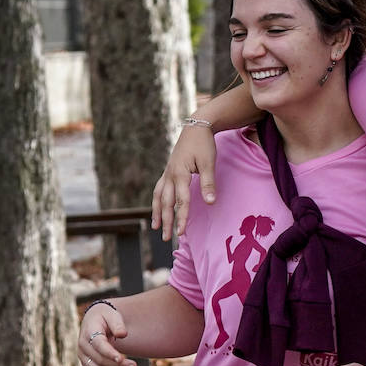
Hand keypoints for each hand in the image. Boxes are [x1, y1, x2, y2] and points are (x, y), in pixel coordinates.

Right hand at [78, 303, 136, 365]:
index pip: (99, 345)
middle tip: (134, 365)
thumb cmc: (106, 316)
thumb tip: (122, 335)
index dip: (110, 353)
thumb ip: (117, 324)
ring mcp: (84, 357)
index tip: (122, 359)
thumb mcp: (112, 315)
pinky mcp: (87, 365)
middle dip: (118, 365)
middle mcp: (83, 347)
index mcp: (88, 333)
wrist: (95, 319)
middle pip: (100, 360)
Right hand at [152, 125, 217, 239]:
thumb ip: (208, 184)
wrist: (196, 127)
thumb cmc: (204, 145)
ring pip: (159, 196)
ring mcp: (167, 172)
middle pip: (166, 202)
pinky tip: (158, 207)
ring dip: (157, 212)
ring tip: (155, 227)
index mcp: (179, 174)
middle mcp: (170, 175)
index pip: (181, 201)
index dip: (181, 218)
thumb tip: (210, 203)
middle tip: (166, 238)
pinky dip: (158, 200)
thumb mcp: (209, 163)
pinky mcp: (168, 170)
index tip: (181, 233)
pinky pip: (159, 189)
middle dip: (166, 221)